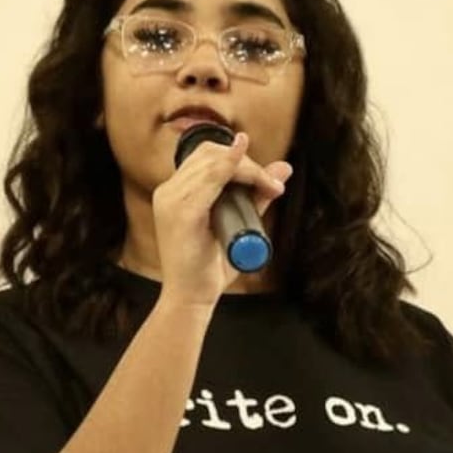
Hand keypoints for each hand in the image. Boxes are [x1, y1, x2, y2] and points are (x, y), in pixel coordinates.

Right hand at [151, 133, 291, 308]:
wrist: (191, 298)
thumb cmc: (209, 266)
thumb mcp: (237, 223)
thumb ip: (256, 195)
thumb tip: (283, 168)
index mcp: (176, 192)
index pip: (207, 156)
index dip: (239, 158)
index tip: (269, 179)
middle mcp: (168, 192)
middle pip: (211, 154)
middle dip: (248, 163)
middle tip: (273, 186)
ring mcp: (171, 202)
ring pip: (212, 164)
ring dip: (248, 169)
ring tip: (270, 187)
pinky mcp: (181, 215)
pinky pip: (207, 181)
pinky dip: (227, 168)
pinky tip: (243, 161)